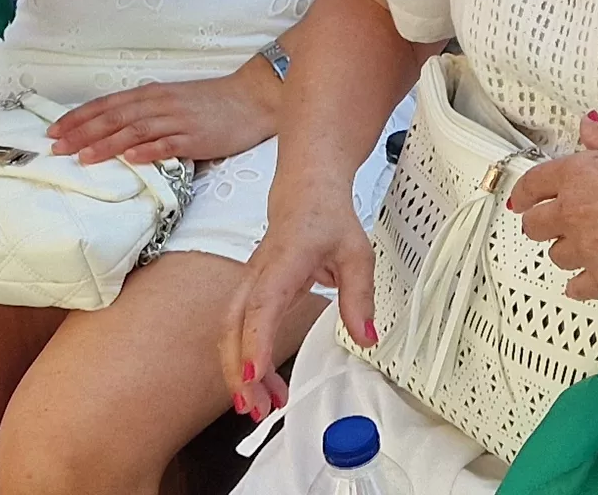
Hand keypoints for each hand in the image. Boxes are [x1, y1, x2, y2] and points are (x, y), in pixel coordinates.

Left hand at [50, 59, 275, 164]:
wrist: (252, 97)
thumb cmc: (212, 102)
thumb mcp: (172, 99)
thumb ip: (145, 111)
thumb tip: (114, 127)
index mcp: (152, 94)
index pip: (107, 105)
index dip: (79, 117)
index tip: (54, 130)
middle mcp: (160, 104)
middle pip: (114, 118)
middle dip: (82, 133)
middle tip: (57, 148)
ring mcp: (178, 121)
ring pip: (135, 131)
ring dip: (107, 144)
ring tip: (84, 157)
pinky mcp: (197, 137)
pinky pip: (169, 144)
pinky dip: (148, 151)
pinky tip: (131, 159)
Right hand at [224, 180, 377, 416]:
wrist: (306, 189)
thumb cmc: (327, 217)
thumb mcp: (357, 253)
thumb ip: (360, 297)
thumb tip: (365, 337)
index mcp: (283, 262)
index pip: (261, 306)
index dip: (255, 341)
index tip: (255, 373)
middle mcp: (258, 275)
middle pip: (233, 326)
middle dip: (238, 370)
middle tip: (255, 407)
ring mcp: (250, 285)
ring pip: (231, 332)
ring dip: (240, 371)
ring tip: (261, 406)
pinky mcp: (251, 294)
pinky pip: (240, 330)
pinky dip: (248, 358)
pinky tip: (265, 383)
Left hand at [508, 118, 597, 301]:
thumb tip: (587, 129)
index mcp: (576, 173)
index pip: (532, 186)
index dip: (525, 194)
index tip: (524, 201)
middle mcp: (573, 211)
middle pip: (534, 227)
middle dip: (544, 224)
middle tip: (561, 223)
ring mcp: (588, 247)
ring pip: (557, 256)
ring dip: (569, 251)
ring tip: (591, 245)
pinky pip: (578, 288)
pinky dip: (581, 285)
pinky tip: (590, 278)